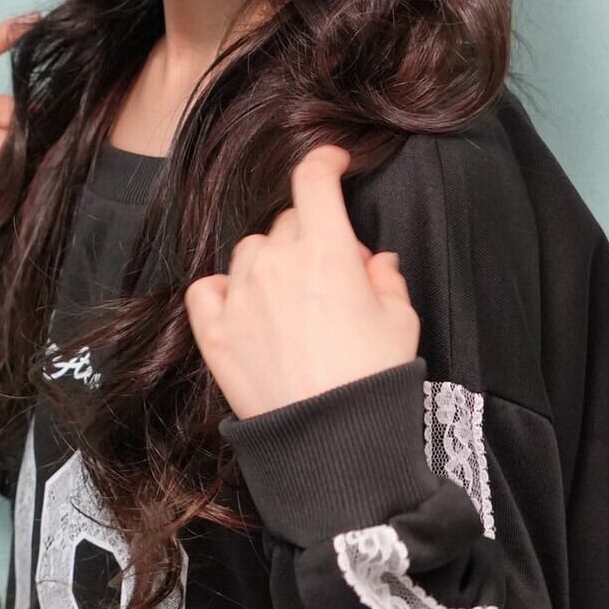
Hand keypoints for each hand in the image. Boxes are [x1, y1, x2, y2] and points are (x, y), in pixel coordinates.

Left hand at [184, 144, 419, 419]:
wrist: (334, 447)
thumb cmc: (374, 380)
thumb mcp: (401, 321)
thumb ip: (386, 279)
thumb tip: (374, 262)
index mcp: (326, 250)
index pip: (314, 179)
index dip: (325, 161)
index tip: (334, 163)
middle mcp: (277, 263)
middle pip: (288, 222)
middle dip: (311, 237)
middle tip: (333, 274)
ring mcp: (241, 297)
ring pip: (250, 251)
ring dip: (271, 262)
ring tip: (293, 302)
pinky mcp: (215, 334)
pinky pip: (207, 289)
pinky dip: (223, 291)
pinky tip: (243, 306)